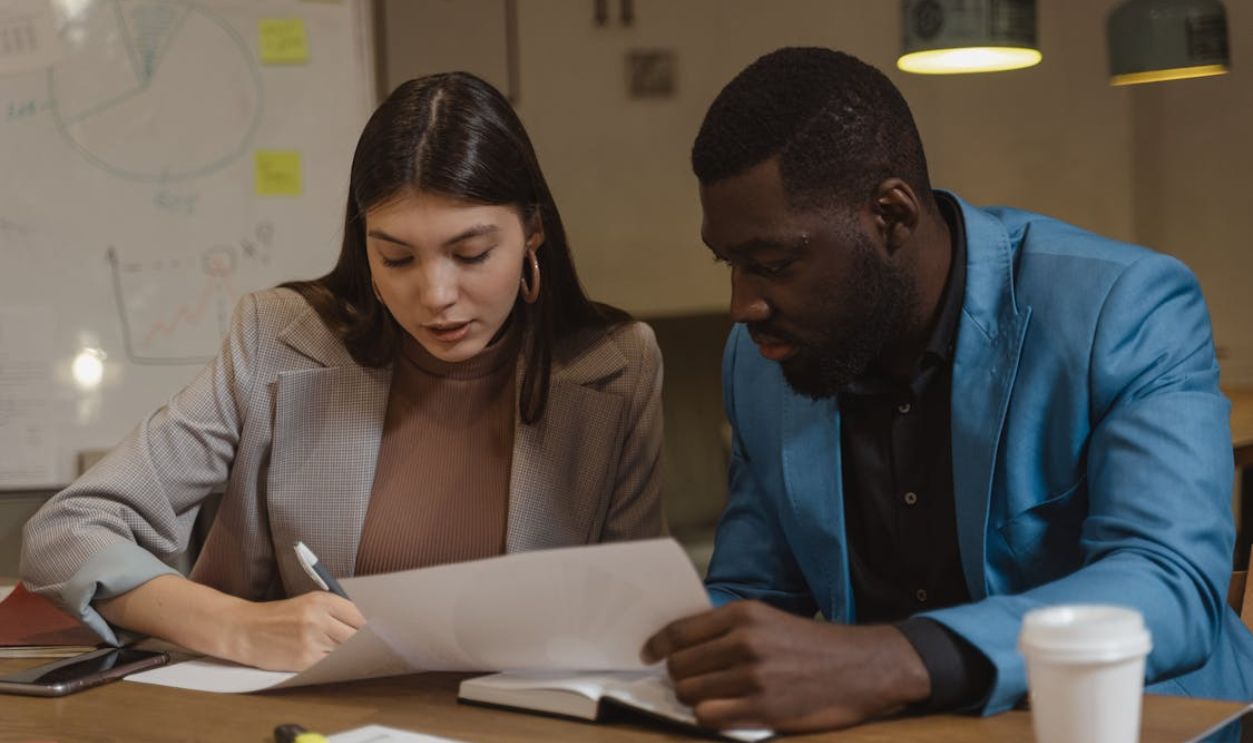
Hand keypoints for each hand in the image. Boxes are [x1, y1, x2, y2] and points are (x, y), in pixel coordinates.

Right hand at [224, 591, 365, 670]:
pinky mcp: (304, 660)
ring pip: (346, 652)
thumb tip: (367, 626)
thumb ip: (336, 612)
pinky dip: (333, 665)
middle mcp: (319, 618)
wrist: (244, 629)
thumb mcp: (308, 604)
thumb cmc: (278, 617)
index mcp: (323, 600)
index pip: (361, 614)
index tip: (382, 633)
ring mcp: (312, 640)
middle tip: (373, 648)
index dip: (373, 626)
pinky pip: (330, 665)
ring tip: (352, 655)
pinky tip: (332, 662)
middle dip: (366, 643)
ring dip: (350, 655)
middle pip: (358, 635)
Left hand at [642, 600, 930, 732]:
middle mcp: (745, 642)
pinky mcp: (763, 709)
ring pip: (690, 692)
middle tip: (688, 682)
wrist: (861, 668)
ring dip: (692, 698)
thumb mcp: (769, 620)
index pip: (680, 631)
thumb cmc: (811, 645)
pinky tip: (723, 712)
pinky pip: (708, 716)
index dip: (657, 645)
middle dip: (678, 676)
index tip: (648, 654)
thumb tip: (680, 644)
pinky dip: (708, 716)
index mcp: (744, 614)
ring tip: (709, 696)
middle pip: (680, 665)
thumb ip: (727, 629)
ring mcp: (753, 677)